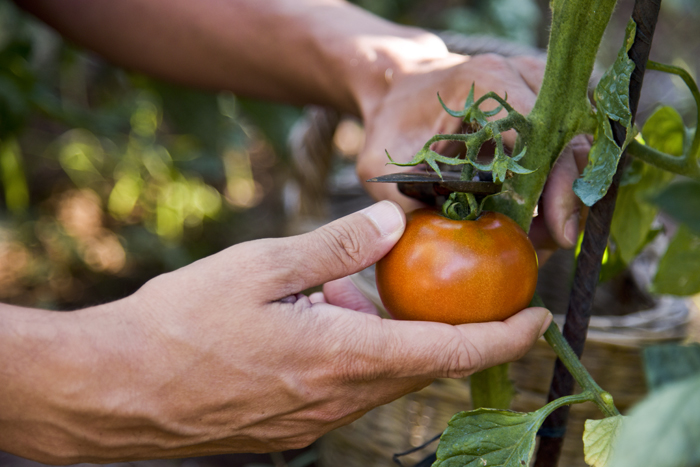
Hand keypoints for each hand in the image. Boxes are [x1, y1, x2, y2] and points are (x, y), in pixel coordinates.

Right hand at [6, 201, 550, 462]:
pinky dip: (363, 356)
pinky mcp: (289, 428)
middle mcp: (340, 399)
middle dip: (460, 334)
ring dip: (402, 341)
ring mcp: (314, 421)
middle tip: (470, 291)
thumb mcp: (261, 266)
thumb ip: (336, 245)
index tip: (540, 317)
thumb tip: (396, 223)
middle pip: (425, 367)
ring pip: (385, 378)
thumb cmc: (182, 324)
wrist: (116, 392)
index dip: (506, 336)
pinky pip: (348, 390)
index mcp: (344, 356)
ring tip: (384, 299)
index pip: (453, 351)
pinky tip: (330, 324)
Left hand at [357, 52, 588, 260]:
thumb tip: (446, 255)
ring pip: (575, 143)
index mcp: (486, 83)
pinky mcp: (540, 103)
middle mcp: (520, 75)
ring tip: (546, 234)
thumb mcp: (385, 166)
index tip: (556, 230)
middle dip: (567, 196)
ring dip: (565, 191)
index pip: (539, 134)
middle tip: (556, 240)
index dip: (555, 184)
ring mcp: (535, 87)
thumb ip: (410, 208)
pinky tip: (541, 213)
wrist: (398, 89)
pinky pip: (565, 143)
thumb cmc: (391, 125)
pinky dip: (558, 180)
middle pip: (569, 139)